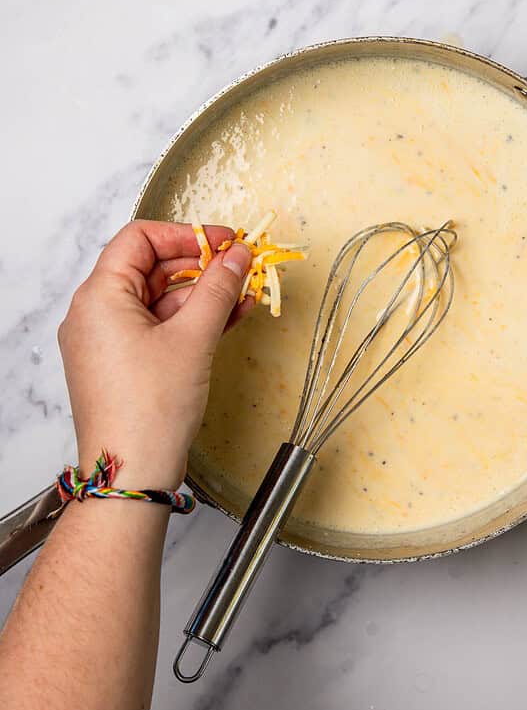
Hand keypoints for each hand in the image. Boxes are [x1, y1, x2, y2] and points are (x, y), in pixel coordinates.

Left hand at [58, 220, 252, 489]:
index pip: (140, 239)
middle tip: (242, 266)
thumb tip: (238, 255)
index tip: (226, 242)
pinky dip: (192, 320)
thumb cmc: (149, 410)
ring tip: (246, 293)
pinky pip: (160, 327)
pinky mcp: (124, 363)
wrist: (132, 475)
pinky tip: (230, 317)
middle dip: (201, 265)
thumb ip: (218, 288)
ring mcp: (109, 340)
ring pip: (160, 299)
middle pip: (151, 268)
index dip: (186, 234)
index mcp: (99, 297)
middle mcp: (96, 313)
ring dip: (203, 294)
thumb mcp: (193, 338)